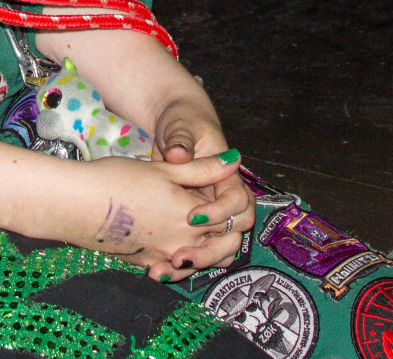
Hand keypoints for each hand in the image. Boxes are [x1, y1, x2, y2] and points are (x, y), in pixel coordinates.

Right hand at [57, 152, 245, 279]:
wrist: (76, 202)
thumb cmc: (118, 179)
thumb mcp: (164, 168)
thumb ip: (203, 168)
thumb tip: (234, 160)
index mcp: (190, 216)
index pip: (229, 220)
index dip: (230, 209)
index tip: (221, 196)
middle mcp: (181, 243)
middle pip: (220, 249)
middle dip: (224, 236)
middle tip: (214, 219)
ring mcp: (162, 257)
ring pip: (197, 263)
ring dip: (203, 252)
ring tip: (197, 234)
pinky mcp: (144, 264)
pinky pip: (171, 270)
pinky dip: (177, 261)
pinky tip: (169, 245)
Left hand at [149, 98, 254, 276]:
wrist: (174, 125)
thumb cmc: (182, 121)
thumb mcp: (181, 126)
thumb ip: (181, 141)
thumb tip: (178, 153)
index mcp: (227, 177)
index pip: (238, 203)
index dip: (219, 213)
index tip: (193, 217)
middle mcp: (221, 199)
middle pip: (233, 234)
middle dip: (210, 250)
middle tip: (180, 256)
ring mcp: (207, 213)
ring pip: (215, 248)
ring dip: (196, 263)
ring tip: (165, 269)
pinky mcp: (189, 223)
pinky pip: (193, 248)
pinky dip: (178, 261)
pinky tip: (154, 270)